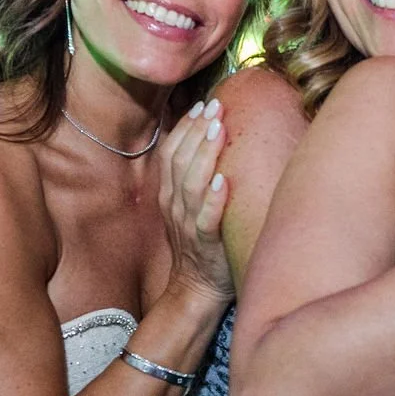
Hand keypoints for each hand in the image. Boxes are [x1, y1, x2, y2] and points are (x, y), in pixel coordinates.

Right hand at [158, 98, 232, 305]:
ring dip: (205, 155)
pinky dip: (213, 199)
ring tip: (219, 130)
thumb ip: (196, 178)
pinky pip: (206, 219)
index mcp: (170, 194)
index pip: (172, 152)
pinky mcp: (206, 243)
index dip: (185, 127)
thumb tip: (216, 143)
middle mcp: (175, 205)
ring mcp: (189, 224)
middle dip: (197, 131)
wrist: (195, 290)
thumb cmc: (201, 244)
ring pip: (191, 183)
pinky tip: (223, 181)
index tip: (202, 105)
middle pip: (180, 160)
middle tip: (216, 107)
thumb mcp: (191, 207)